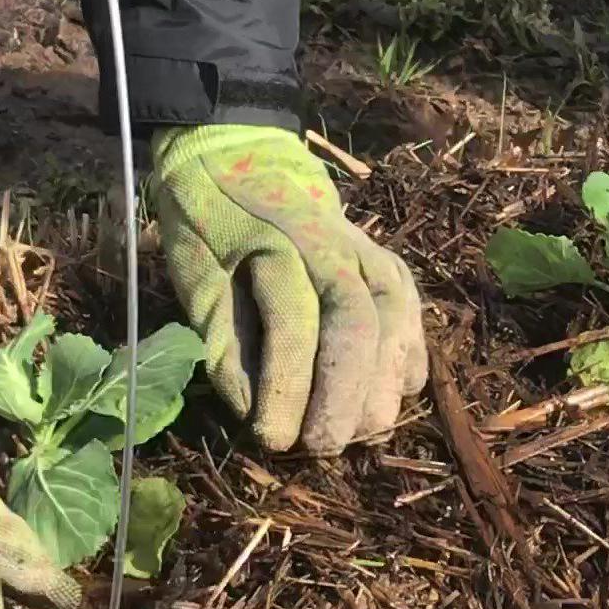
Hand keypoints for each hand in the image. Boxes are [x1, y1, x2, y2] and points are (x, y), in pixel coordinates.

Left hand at [151, 125, 427, 456]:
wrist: (243, 160)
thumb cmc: (210, 230)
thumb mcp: (195, 280)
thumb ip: (224, 344)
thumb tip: (257, 414)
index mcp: (278, 243)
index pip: (294, 323)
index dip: (287, 390)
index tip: (271, 440)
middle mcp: (338, 248)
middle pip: (358, 329)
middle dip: (343, 400)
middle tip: (320, 448)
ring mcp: (374, 258)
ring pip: (395, 330)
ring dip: (379, 395)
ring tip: (355, 438)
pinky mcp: (394, 273)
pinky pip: (413, 328)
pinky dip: (405, 372)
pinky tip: (386, 402)